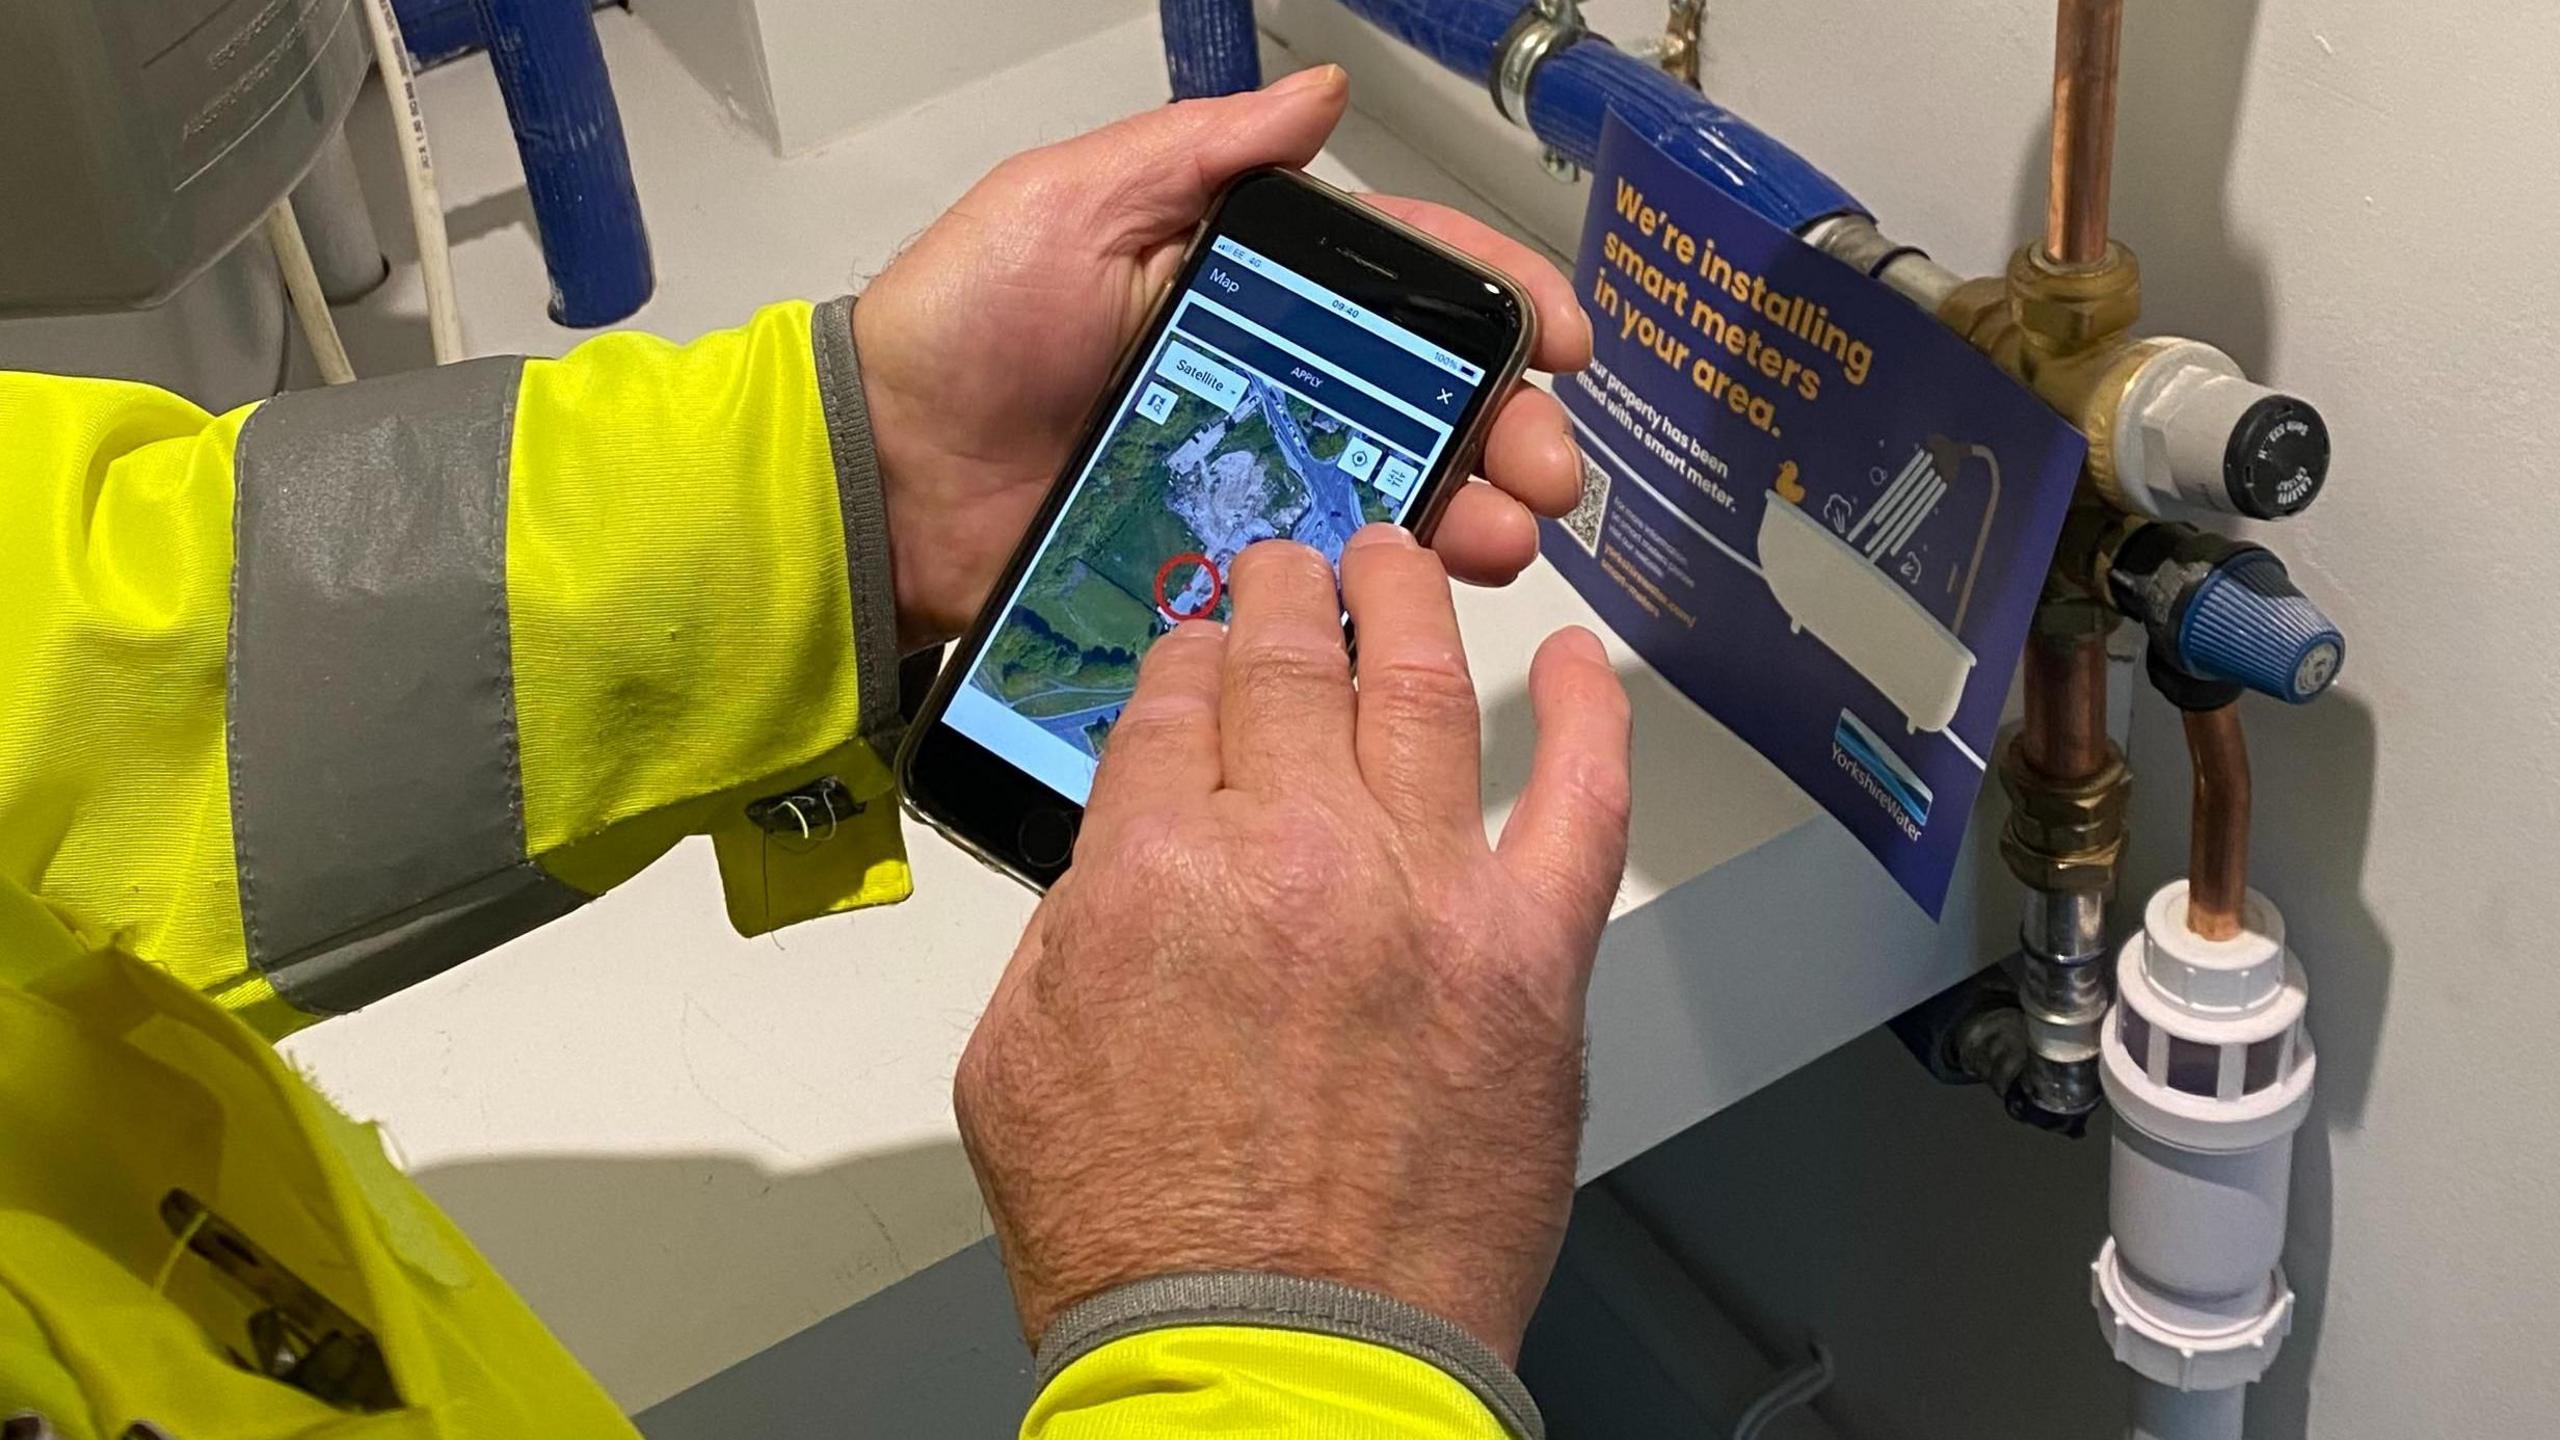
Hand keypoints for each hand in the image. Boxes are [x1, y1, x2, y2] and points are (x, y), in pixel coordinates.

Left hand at [856, 67, 1593, 650]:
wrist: (881, 478)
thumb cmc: (960, 326)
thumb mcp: (1075, 199)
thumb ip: (1203, 153)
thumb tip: (1320, 94)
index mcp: (1247, 287)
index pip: (1406, 279)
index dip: (1498, 301)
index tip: (1563, 337)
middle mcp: (1265, 381)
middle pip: (1428, 400)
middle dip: (1513, 429)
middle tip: (1550, 470)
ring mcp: (1246, 481)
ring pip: (1394, 496)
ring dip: (1473, 514)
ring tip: (1506, 535)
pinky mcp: (1216, 568)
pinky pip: (1321, 582)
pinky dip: (1384, 592)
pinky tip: (1417, 596)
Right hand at [952, 526, 1632, 1359]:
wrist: (1273, 1358)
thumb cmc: (1144, 1242)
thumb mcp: (1016, 1065)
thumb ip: (1070, 928)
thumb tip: (1127, 856)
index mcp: (1151, 871)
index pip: (1172, 707)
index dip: (1187, 658)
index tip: (1200, 644)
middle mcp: (1290, 853)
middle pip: (1289, 670)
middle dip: (1282, 595)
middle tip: (1289, 561)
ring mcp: (1423, 895)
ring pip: (1420, 689)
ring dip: (1406, 601)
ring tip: (1401, 552)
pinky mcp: (1529, 959)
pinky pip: (1582, 800)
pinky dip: (1590, 717)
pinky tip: (1581, 661)